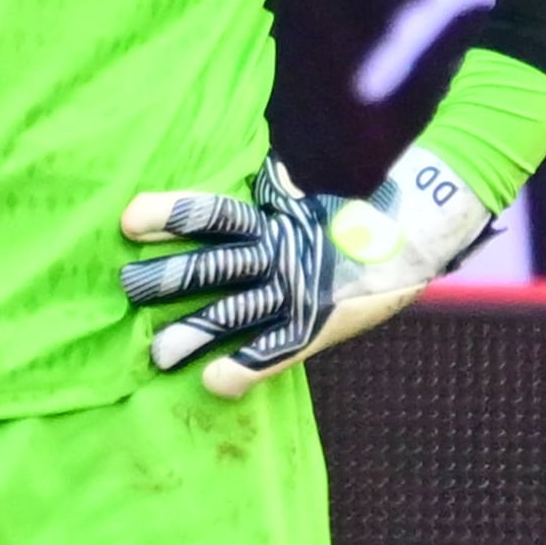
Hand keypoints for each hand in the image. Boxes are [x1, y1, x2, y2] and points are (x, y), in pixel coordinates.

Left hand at [118, 147, 490, 394]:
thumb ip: (262, 188)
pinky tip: (214, 383)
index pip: (215, 213)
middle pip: (216, 265)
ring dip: (197, 332)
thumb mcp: (300, 192)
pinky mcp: (317, 325)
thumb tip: (227, 161)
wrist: (419, 231)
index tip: (128, 220)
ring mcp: (299, 291)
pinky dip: (245, 368)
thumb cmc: (346, 211)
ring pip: (238, 312)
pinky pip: (277, 350)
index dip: (174, 213)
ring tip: (158, 354)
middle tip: (126, 289)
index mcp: (273, 217)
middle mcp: (281, 253)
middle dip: (170, 278)